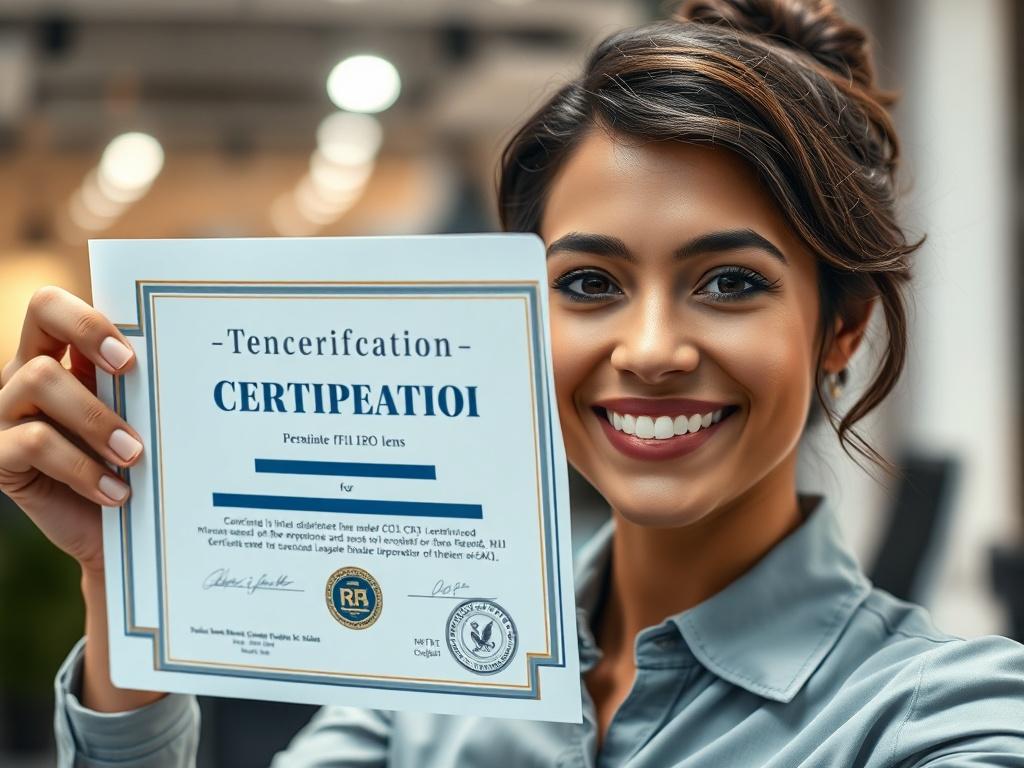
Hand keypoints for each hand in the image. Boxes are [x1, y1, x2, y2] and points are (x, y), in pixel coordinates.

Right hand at [0, 286, 142, 575]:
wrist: (118, 532)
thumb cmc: (134, 464)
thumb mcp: (140, 419)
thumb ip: (142, 386)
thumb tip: (184, 358)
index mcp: (61, 355)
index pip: (52, 305)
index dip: (86, 316)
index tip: (129, 354)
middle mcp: (26, 375)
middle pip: (39, 317)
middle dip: (90, 336)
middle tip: (131, 372)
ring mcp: (8, 413)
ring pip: (38, 379)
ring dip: (95, 415)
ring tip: (134, 453)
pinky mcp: (2, 458)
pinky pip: (33, 442)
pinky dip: (82, 468)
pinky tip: (116, 491)